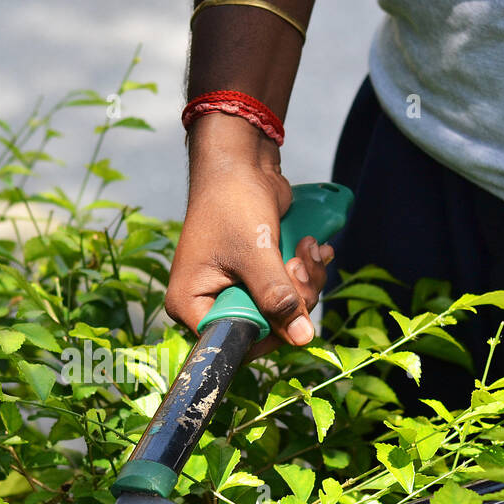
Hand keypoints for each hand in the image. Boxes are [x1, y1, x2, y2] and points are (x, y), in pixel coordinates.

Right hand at [165, 114, 332, 354]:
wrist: (241, 161)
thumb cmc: (232, 201)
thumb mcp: (255, 253)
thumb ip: (276, 297)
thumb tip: (301, 337)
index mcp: (191, 304)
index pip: (231, 342)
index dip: (267, 333)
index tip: (292, 310)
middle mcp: (209, 301)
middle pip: (263, 328)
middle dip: (293, 299)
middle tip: (300, 265)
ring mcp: (235, 288)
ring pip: (282, 309)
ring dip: (305, 281)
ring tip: (307, 248)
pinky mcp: (258, 275)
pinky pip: (288, 289)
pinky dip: (306, 271)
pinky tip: (312, 246)